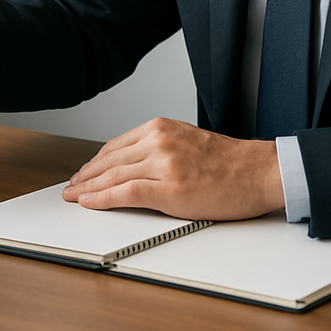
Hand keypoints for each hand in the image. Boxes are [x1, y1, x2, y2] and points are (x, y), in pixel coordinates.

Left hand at [63, 117, 284, 220]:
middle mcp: (157, 141)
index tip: (83, 172)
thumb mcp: (186, 141)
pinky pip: (127, 193)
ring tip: (74, 197)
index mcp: (159, 128)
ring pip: (114, 176)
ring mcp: (163, 163)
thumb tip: (133, 164)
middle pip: (110, 160)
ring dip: (88, 188)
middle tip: (71, 186)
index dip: (95, 161)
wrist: (259, 171)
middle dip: (86, 175)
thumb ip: (159, 147)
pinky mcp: (170, 188)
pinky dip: (103, 198)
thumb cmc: (230, 162)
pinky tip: (90, 202)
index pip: (116, 146)